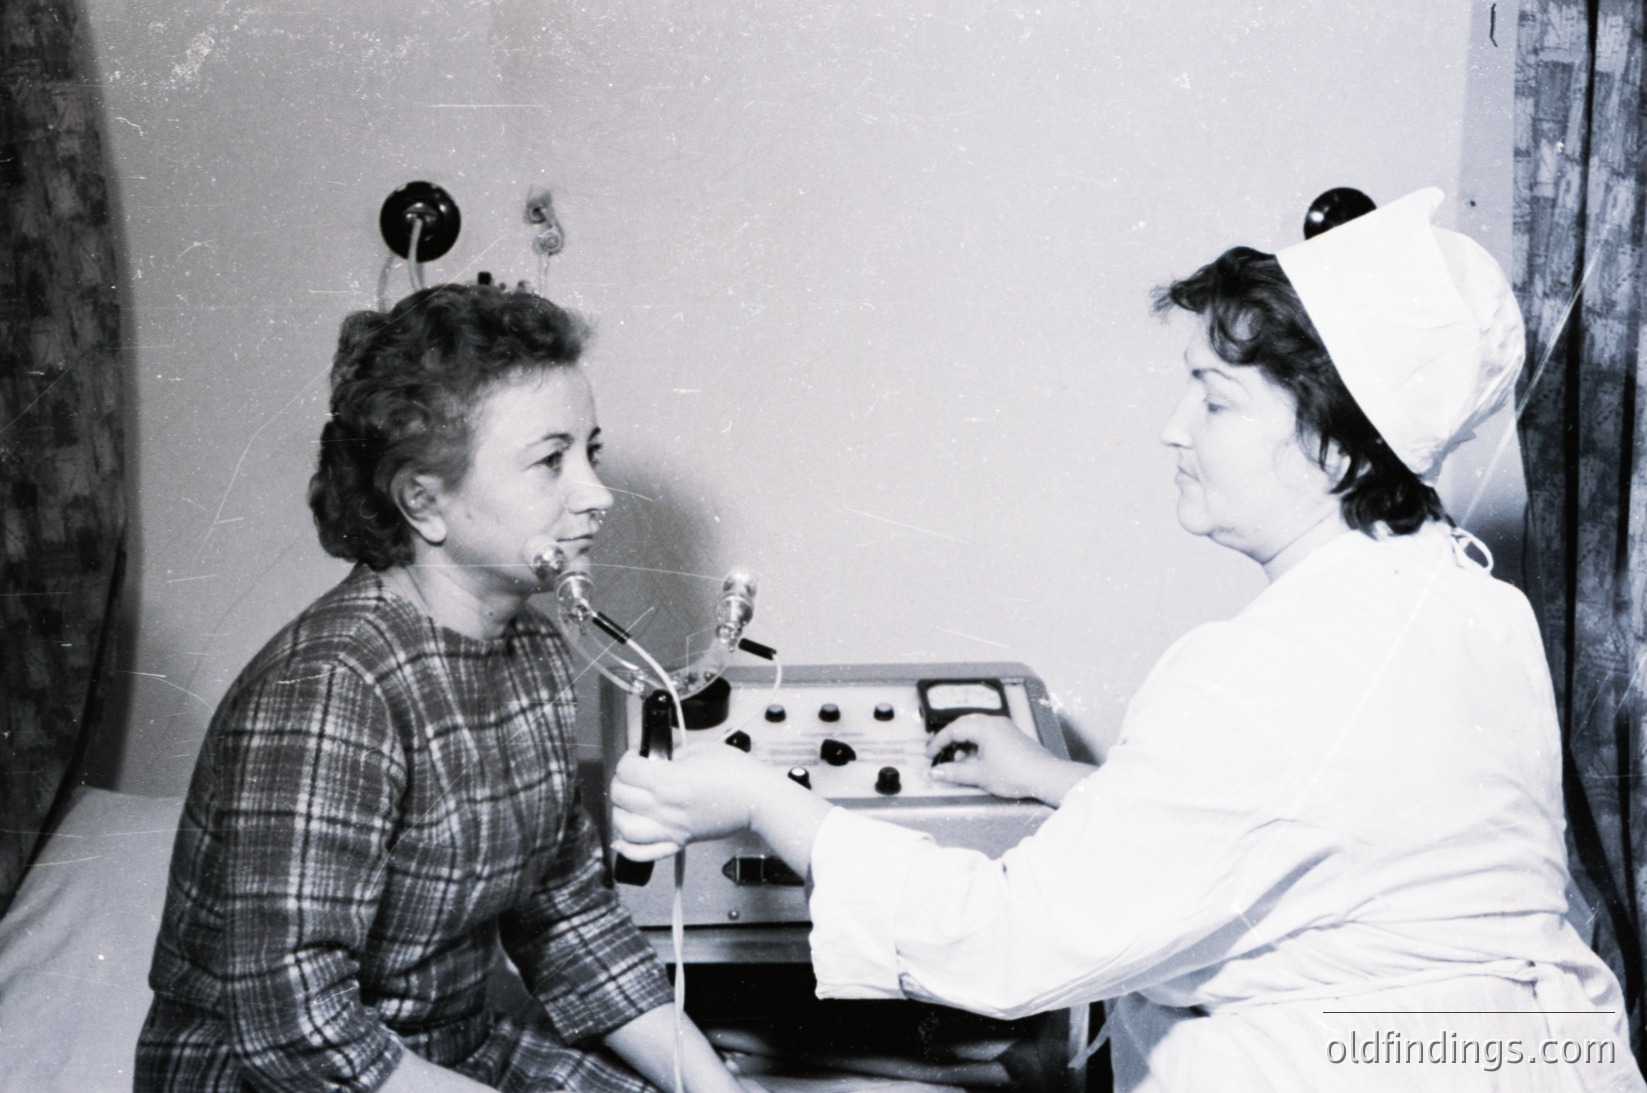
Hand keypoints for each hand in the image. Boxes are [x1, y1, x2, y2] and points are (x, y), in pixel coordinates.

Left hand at [609, 740, 781, 860]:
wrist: (758, 800)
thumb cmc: (738, 774)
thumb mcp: (702, 750)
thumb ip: (675, 753)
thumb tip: (659, 757)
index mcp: (669, 780)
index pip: (627, 770)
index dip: (628, 758)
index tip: (637, 755)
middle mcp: (665, 806)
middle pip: (620, 795)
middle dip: (621, 780)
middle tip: (632, 774)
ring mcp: (670, 827)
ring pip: (624, 826)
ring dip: (619, 812)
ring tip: (628, 802)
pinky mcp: (679, 841)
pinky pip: (644, 852)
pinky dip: (628, 848)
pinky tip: (624, 838)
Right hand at [926, 713, 1091, 804]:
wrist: (1045, 776)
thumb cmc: (1016, 773)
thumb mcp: (980, 775)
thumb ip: (955, 772)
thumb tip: (936, 772)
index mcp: (984, 727)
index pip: (953, 730)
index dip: (938, 743)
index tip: (929, 755)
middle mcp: (994, 722)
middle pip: (964, 724)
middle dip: (950, 740)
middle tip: (940, 753)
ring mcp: (1005, 727)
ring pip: (976, 728)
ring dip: (964, 743)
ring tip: (959, 761)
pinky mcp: (1012, 735)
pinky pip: (988, 733)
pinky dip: (977, 744)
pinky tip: (976, 760)